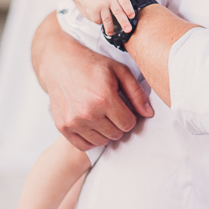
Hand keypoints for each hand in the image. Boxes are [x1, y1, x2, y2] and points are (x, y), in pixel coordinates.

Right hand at [31, 12, 153, 150]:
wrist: (59, 63)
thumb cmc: (92, 65)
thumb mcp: (119, 71)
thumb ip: (137, 93)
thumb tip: (148, 114)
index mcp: (105, 98)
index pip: (128, 124)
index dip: (129, 116)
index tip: (123, 107)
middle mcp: (88, 112)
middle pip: (116, 134)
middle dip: (117, 123)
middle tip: (111, 110)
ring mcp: (74, 121)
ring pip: (102, 142)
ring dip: (104, 131)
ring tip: (100, 115)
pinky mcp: (63, 127)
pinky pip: (84, 146)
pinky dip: (90, 138)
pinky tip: (91, 124)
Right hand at [74, 0, 135, 34]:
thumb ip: (121, 0)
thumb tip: (132, 13)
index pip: (125, 1)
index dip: (129, 9)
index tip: (132, 16)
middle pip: (118, 12)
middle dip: (124, 22)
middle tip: (128, 30)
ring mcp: (101, 4)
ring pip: (108, 20)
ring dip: (110, 29)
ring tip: (111, 33)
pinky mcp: (93, 9)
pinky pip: (98, 20)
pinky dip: (99, 21)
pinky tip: (99, 18)